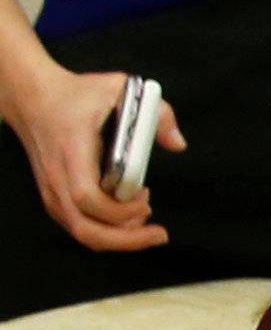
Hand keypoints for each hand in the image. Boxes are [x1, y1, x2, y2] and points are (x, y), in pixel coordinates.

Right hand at [8, 66, 185, 251]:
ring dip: (118, 238)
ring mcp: (52, 191)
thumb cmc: (78, 95)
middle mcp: (57, 177)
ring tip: (143, 217)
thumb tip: (178, 144)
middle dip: (126, 240)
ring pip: (82, 233)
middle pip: (85, 228)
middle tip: (157, 233)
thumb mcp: (120, 89)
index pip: (87, 196)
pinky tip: (126, 218)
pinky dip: (106, 232)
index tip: (146, 198)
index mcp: (72, 150)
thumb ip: (157, 112)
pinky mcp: (54, 198)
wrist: (33, 99)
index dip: (120, 210)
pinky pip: (79, 227)